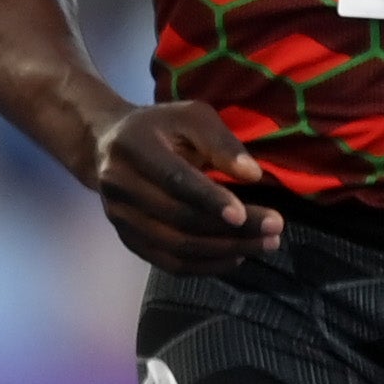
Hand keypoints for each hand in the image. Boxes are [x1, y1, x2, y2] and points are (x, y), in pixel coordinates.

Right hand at [90, 99, 283, 270]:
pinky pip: (168, 262)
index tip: (244, 215)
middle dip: (231, 230)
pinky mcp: (127, 238)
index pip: (174, 180)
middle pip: (179, 218)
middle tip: (275, 229)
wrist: (108, 146)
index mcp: (134, 148)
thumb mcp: (192, 117)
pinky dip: (204, 265)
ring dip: (224, 251)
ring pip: (175, 246)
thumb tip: (251, 175)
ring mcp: (120, 217)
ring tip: (265, 245)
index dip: (210, 200)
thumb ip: (221, 142)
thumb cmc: (160, 128)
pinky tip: (235, 257)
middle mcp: (119, 186)